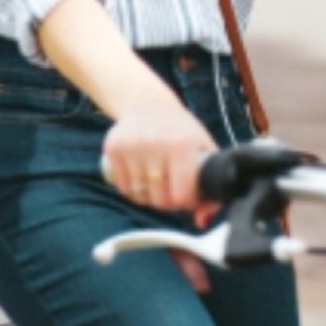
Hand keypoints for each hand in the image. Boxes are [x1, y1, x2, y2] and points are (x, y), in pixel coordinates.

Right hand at [102, 103, 216, 210]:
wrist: (148, 104)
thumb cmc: (181, 131)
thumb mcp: (203, 151)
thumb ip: (211, 188)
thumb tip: (203, 221)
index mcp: (182, 145)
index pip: (181, 197)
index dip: (185, 202)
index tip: (186, 194)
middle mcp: (155, 144)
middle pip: (159, 200)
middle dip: (167, 201)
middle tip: (171, 188)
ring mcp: (132, 146)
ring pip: (139, 196)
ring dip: (149, 196)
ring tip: (157, 180)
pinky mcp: (114, 148)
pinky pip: (123, 188)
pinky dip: (133, 189)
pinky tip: (141, 175)